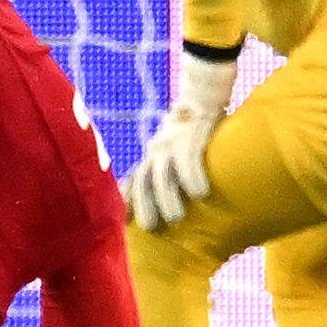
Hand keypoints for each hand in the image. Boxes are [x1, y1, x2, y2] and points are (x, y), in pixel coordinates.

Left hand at [124, 103, 215, 233]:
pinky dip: (192, 177)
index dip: (126, 200)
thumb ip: (168, 172)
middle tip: (150, 227)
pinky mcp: (190, 138)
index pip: (132, 180)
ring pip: (162, 173)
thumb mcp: (172, 151)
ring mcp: (170, 144)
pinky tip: (200, 193)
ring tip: (176, 219)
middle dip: (144, 204)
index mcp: (151, 158)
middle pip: (142, 180)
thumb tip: (180, 205)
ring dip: (166, 197)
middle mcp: (155, 152)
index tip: (125, 221)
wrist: (201, 99)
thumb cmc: (191, 135)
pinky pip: (188, 160)